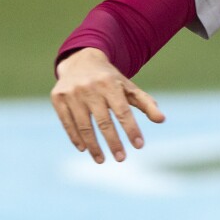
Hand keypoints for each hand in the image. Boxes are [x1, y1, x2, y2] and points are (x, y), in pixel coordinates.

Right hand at [50, 47, 165, 163]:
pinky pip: (67, 123)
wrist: (81, 60)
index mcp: (110, 84)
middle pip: (104, 121)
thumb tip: (162, 120)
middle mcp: (90, 88)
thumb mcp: (128, 87)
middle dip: (114, 142)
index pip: (123, 111)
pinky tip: (84, 149)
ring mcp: (72, 93)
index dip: (131, 129)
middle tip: (121, 159)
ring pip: (84, 126)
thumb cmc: (110, 79)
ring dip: (94, 146)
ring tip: (102, 160)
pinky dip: (75, 138)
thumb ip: (146, 103)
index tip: (139, 145)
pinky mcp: (58, 98)